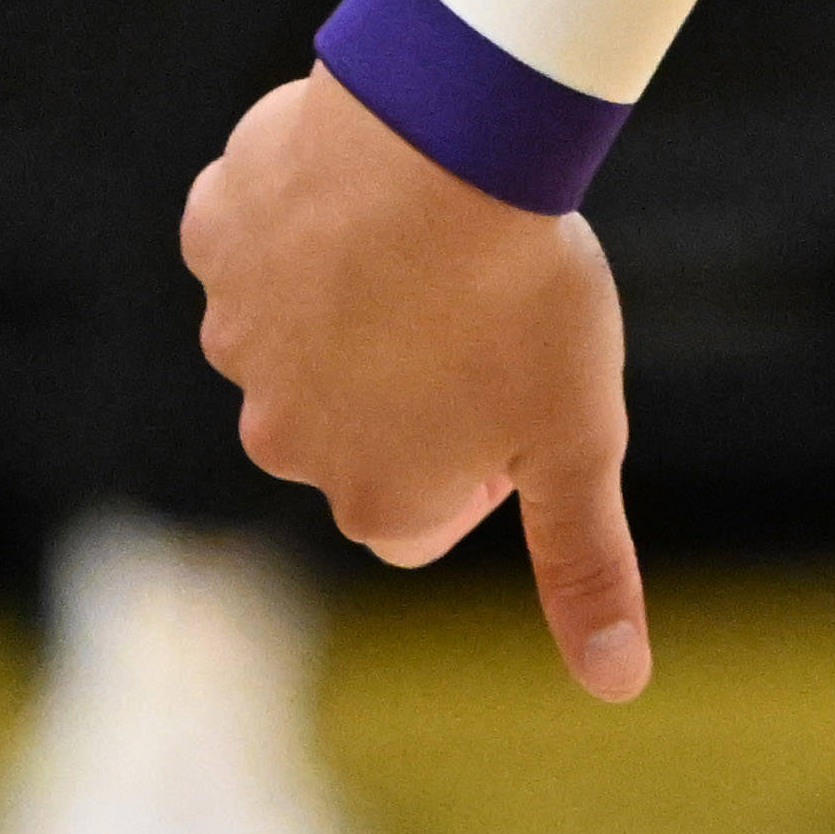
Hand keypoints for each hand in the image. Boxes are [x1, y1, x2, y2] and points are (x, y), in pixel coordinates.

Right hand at [183, 67, 648, 696]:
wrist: (441, 147)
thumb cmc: (522, 297)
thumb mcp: (581, 441)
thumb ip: (585, 565)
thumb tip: (620, 686)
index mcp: (371, 494)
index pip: (422, 517)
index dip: (486, 463)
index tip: (523, 393)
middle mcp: (283, 436)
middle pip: (359, 424)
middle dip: (415, 381)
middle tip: (484, 308)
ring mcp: (237, 338)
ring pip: (307, 327)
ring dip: (363, 295)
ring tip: (434, 239)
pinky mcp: (214, 242)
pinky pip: (262, 237)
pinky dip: (307, 216)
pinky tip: (368, 185)